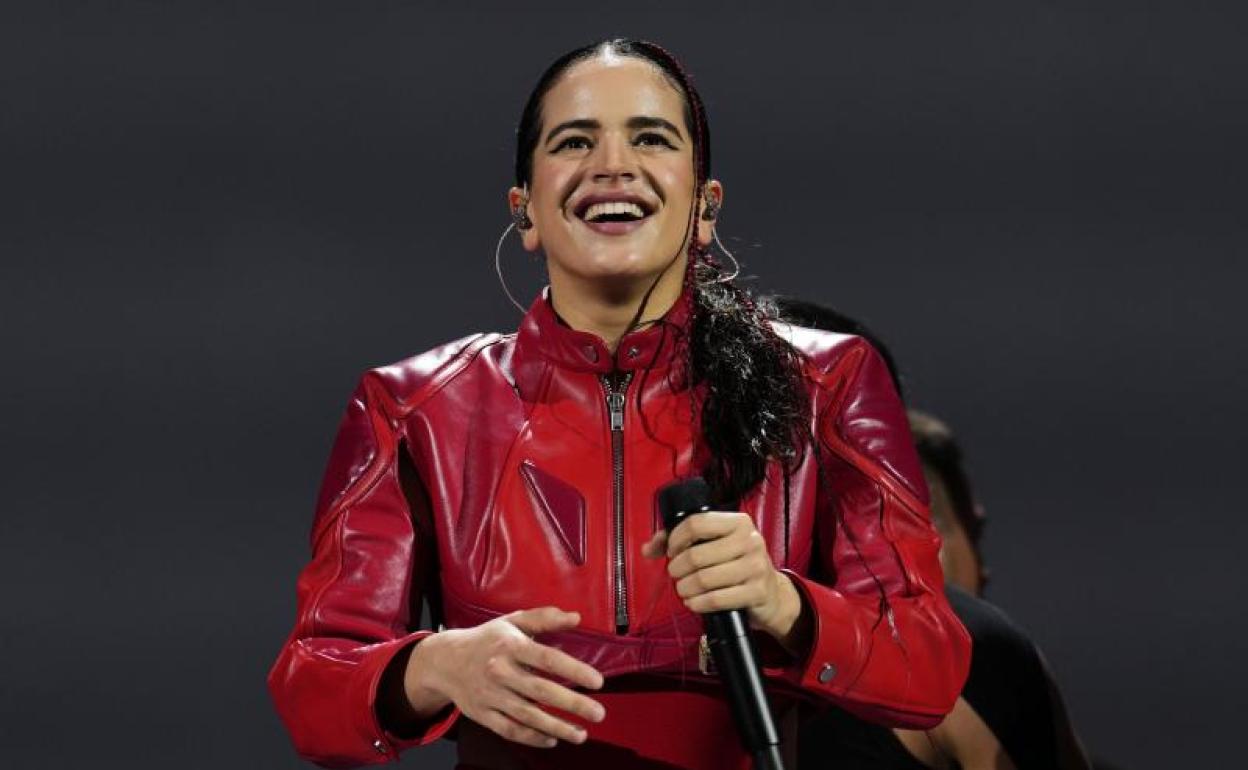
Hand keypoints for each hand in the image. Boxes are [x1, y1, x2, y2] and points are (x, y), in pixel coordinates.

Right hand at [410, 607, 605, 748]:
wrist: (445, 661)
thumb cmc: (487, 640)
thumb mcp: (512, 622)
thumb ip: (544, 618)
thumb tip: (576, 617)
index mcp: (510, 646)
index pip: (547, 659)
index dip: (574, 670)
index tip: (597, 681)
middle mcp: (500, 671)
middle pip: (541, 691)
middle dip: (573, 704)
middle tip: (598, 713)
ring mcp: (490, 695)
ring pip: (527, 715)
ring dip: (557, 727)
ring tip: (581, 734)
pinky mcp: (482, 714)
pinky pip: (510, 730)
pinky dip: (531, 737)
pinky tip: (552, 740)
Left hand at [641, 511, 802, 643]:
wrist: (772, 595)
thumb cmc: (737, 565)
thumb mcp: (716, 545)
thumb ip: (680, 541)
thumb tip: (648, 548)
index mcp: (738, 522)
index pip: (696, 523)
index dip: (676, 539)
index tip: (672, 551)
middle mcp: (750, 541)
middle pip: (696, 554)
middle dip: (677, 569)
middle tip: (676, 575)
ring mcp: (755, 567)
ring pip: (704, 579)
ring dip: (685, 588)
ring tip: (684, 589)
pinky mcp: (756, 592)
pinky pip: (716, 599)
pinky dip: (698, 604)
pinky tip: (694, 602)